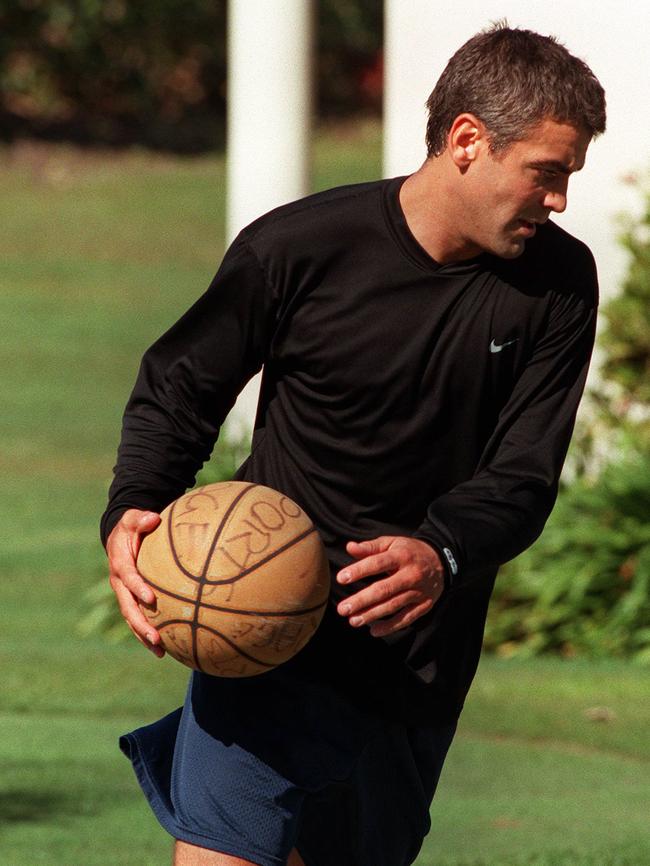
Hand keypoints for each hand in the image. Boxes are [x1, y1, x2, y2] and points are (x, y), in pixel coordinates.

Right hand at [106, 509, 164, 656]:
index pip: (128, 578)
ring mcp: (124, 595)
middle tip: (156, 637)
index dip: (138, 588)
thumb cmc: (131, 527)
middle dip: (140, 624)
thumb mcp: (133, 519)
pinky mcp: (132, 601)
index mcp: (120, 564)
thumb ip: (141, 519)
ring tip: (161, 651)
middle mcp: (119, 583)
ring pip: (132, 619)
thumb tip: (153, 518)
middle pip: (128, 608)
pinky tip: (166, 648)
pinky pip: (139, 619)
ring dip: (144, 636)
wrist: (119, 538)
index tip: (151, 598)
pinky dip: (148, 634)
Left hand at [335, 536, 444, 637]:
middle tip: (342, 609)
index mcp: (401, 556)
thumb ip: (370, 547)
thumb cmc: (409, 551)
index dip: (359, 571)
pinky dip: (390, 626)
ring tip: (353, 621)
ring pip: (393, 605)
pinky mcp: (424, 605)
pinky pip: (406, 618)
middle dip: (362, 600)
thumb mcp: (392, 543)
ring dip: (372, 615)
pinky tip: (374, 631)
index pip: (377, 563)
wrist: (441, 561)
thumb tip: (349, 547)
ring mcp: (419, 591)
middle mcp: (411, 574)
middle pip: (384, 589)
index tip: (341, 578)